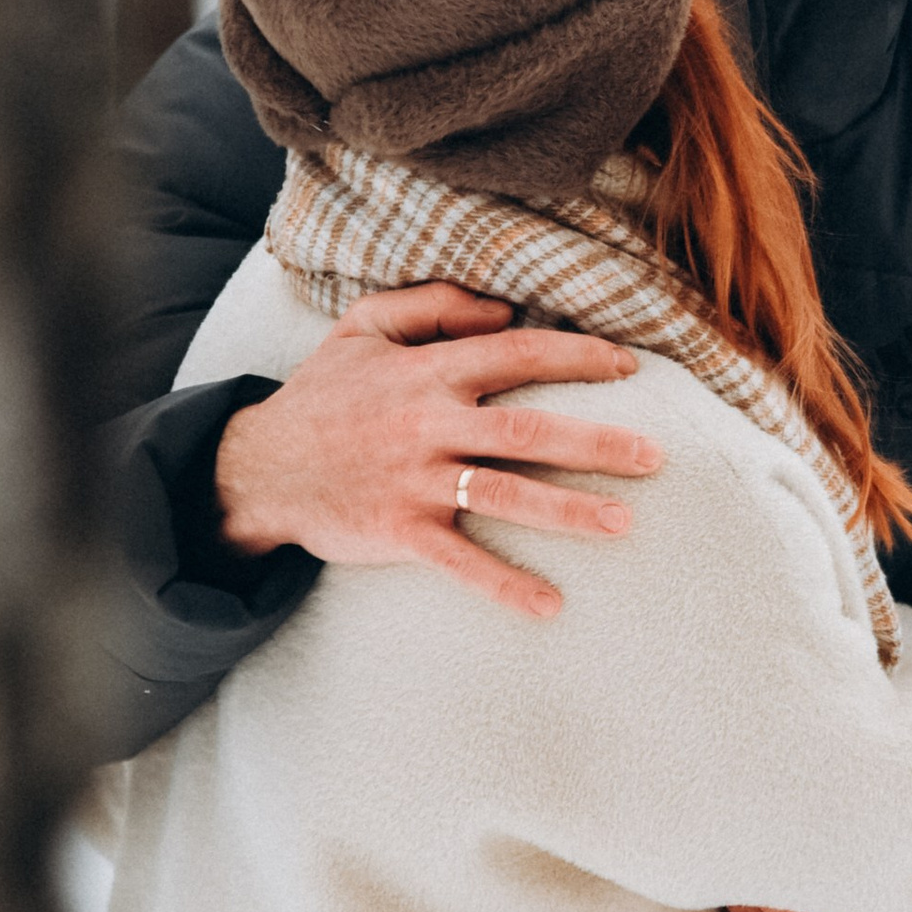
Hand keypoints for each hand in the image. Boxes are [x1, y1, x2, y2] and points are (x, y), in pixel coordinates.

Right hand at [213, 281, 664, 618]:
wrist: (255, 467)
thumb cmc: (323, 395)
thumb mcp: (364, 327)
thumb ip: (434, 305)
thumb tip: (507, 310)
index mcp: (427, 372)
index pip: (517, 354)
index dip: (577, 357)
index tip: (629, 367)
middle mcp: (427, 424)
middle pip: (526, 431)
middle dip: (596, 442)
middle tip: (656, 456)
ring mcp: (414, 481)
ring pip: (504, 496)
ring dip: (568, 512)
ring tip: (626, 525)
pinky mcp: (398, 532)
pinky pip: (460, 562)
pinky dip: (504, 584)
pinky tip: (550, 606)